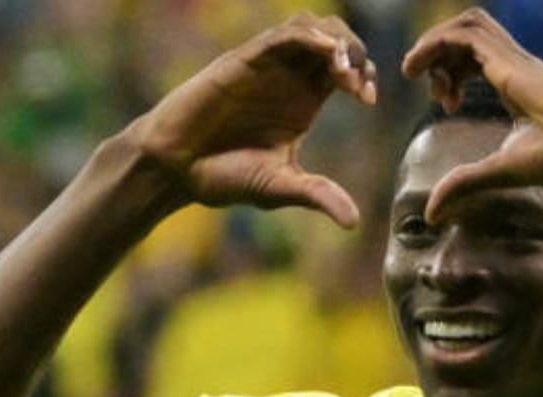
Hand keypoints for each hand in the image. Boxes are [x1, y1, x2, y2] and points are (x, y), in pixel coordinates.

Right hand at [131, 13, 375, 226]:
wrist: (175, 169)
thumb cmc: (223, 177)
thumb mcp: (279, 187)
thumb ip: (317, 195)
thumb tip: (354, 223)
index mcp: (302, 101)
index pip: (345, 70)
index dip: (363, 74)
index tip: (367, 99)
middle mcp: (287, 78)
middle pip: (335, 40)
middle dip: (356, 52)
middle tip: (357, 85)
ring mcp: (266, 67)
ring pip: (311, 27)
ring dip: (336, 40)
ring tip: (343, 71)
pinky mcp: (243, 61)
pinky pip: (283, 36)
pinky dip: (309, 37)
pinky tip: (326, 53)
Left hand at [401, 9, 542, 221]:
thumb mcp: (499, 170)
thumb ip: (464, 185)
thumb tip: (432, 216)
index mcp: (516, 82)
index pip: (478, 57)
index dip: (453, 73)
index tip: (447, 103)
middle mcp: (513, 64)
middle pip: (470, 34)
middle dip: (440, 53)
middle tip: (430, 87)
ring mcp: (511, 57)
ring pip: (466, 25)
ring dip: (434, 43)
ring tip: (413, 70)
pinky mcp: (506, 59)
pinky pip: (463, 35)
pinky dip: (434, 43)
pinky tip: (416, 68)